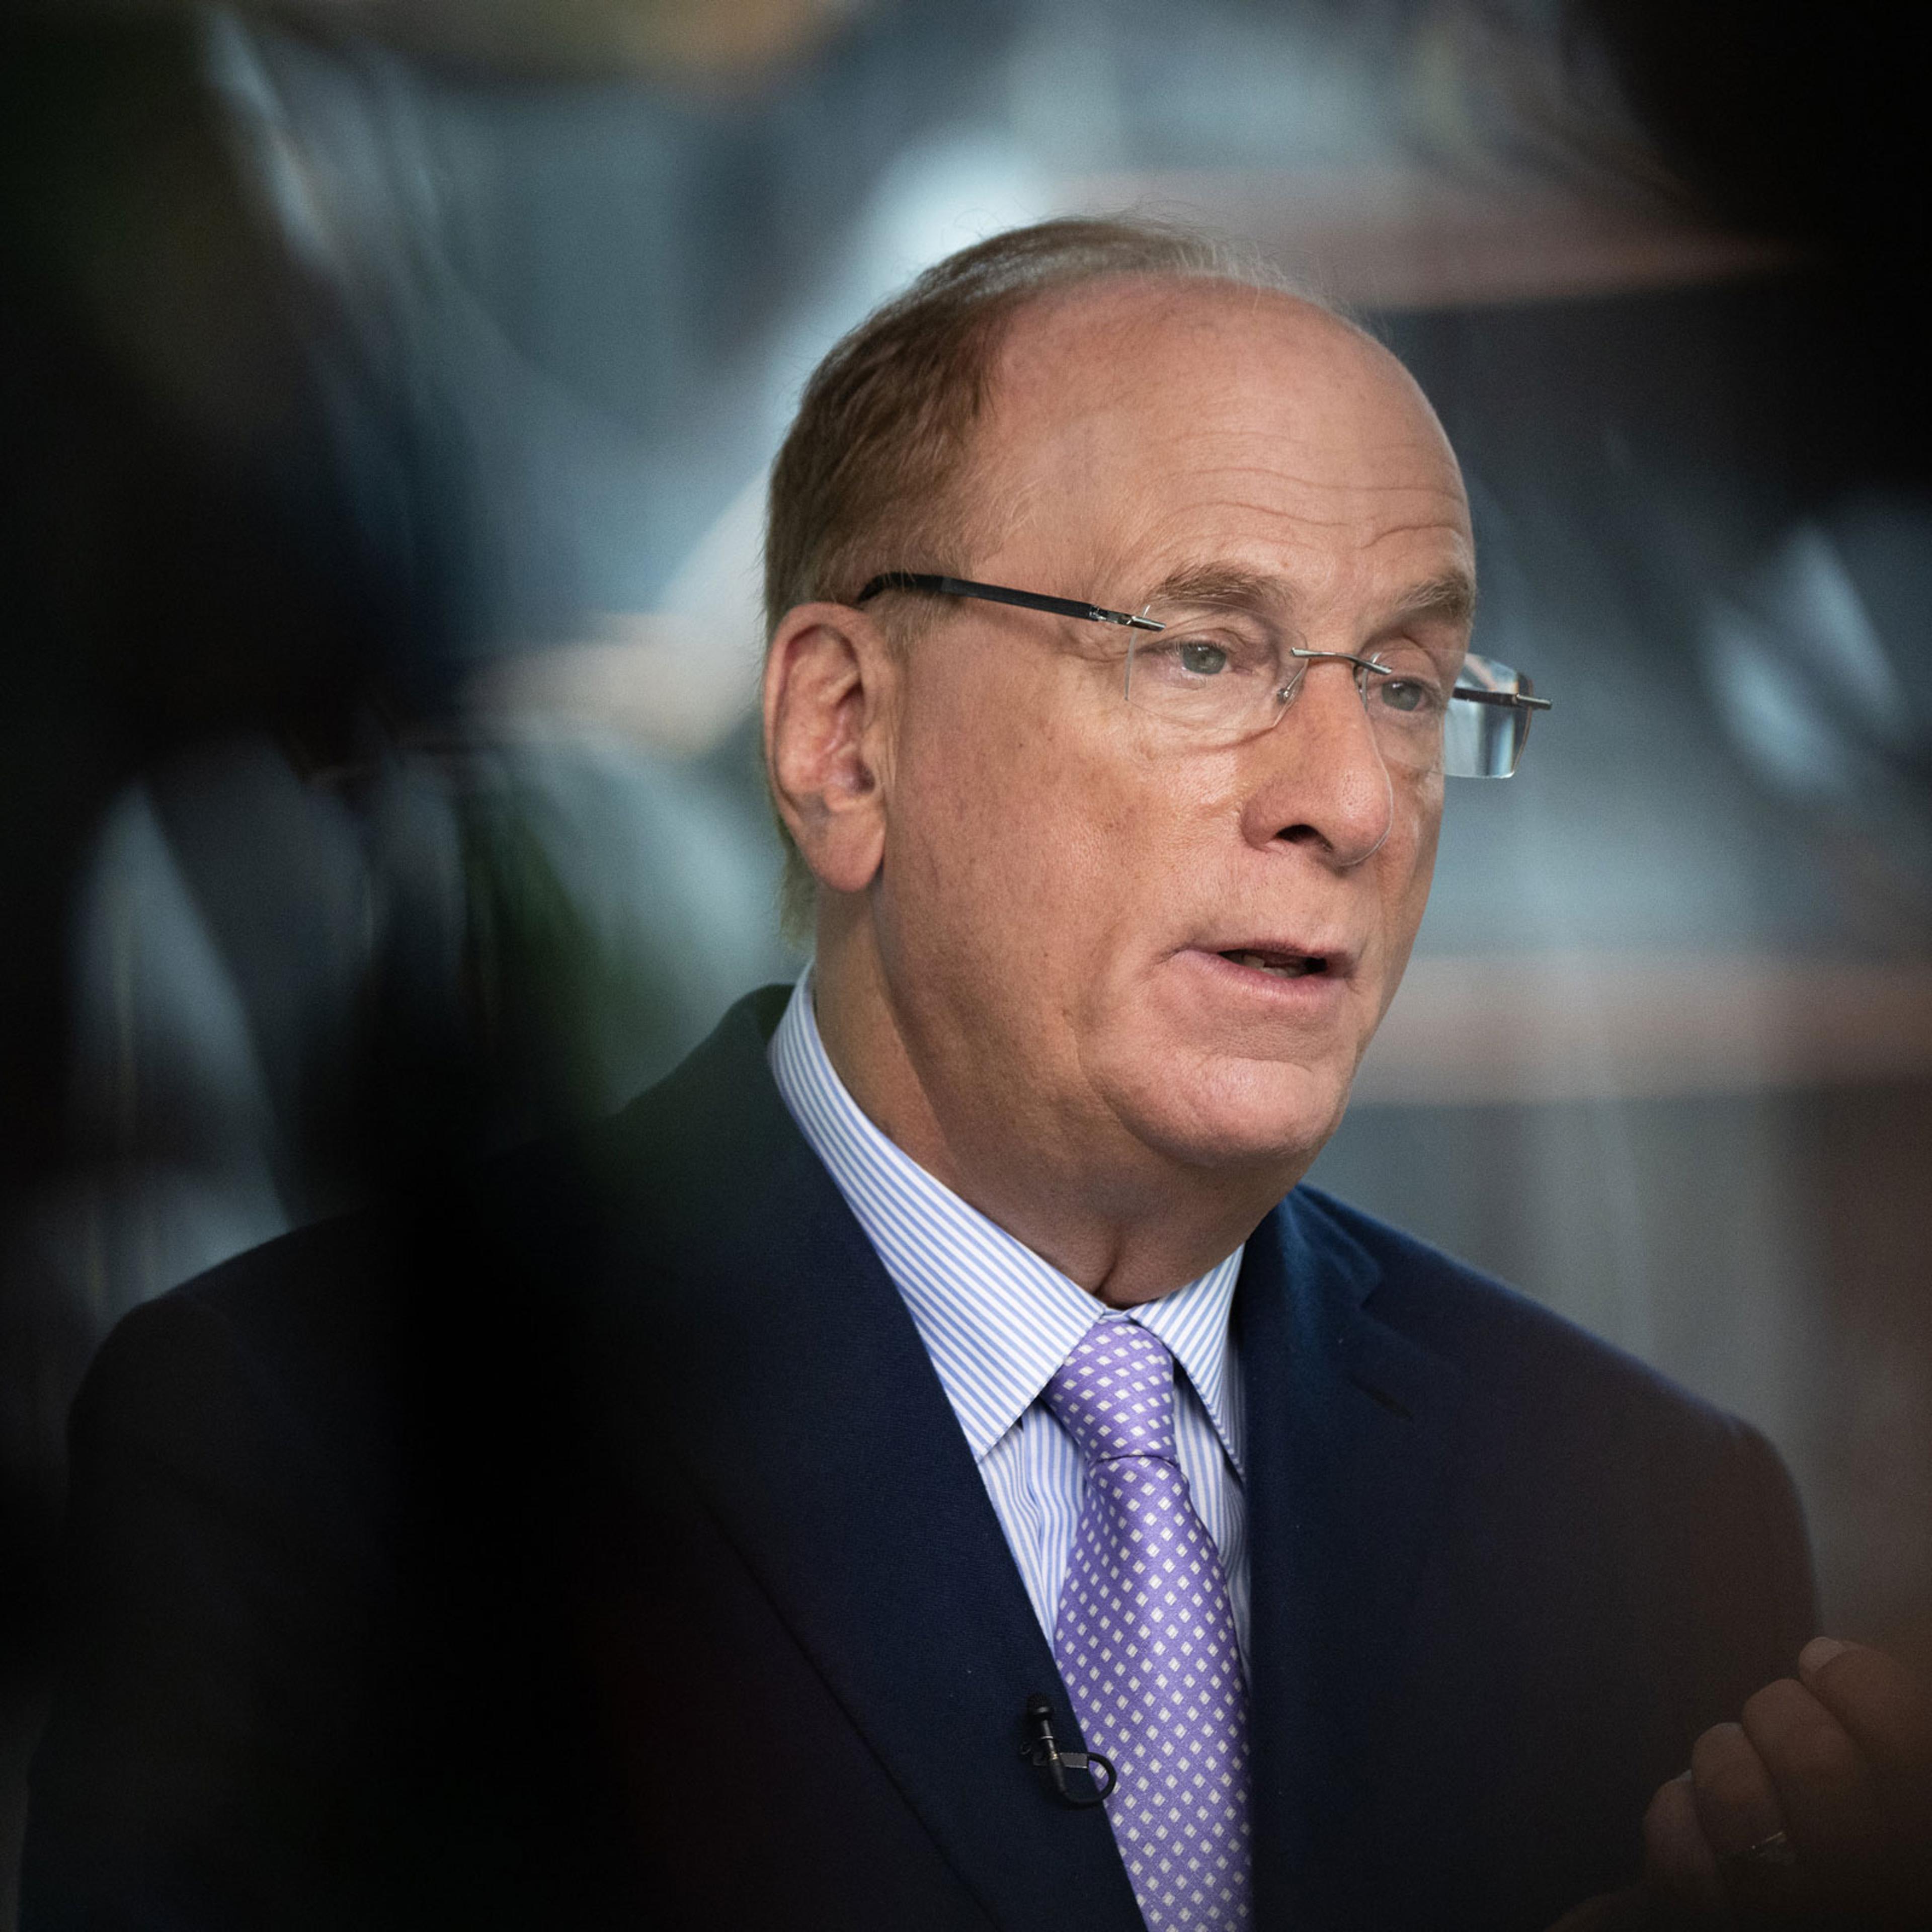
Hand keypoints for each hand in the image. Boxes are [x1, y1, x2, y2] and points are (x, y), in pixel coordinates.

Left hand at [1640, 1637, 1931, 1927]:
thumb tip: (1827, 1659)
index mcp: (1916, 1833)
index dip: (1855, 1680)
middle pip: (1815, 1761)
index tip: (1819, 1662)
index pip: (1903, 1735)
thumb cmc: (1836, 1843)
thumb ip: (1871, 1737)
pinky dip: (1675, 1818)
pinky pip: (1682, 1859)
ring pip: (1738, 1798)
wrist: (1795, 1910)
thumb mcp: (1879, 1786)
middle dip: (1776, 1715)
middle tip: (1773, 1723)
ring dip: (1721, 1761)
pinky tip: (1693, 1815)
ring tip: (1733, 1769)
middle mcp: (1873, 1887)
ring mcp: (1795, 1916)